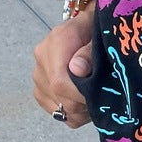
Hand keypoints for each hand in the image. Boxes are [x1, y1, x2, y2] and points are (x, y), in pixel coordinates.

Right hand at [32, 7, 94, 128]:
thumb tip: (78, 69)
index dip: (80, 94)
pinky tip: (85, 100)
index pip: (59, 82)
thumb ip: (90, 51)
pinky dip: (74, 113)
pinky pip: (57, 113)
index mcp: (57, 41)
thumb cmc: (98, 29)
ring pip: (59, 110)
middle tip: (102, 95)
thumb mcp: (101, 33)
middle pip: (59, 97)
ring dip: (81, 110)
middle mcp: (42, 58)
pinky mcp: (40, 90)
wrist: (90, 28)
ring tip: (95, 95)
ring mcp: (38, 75)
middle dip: (84, 103)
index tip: (100, 94)